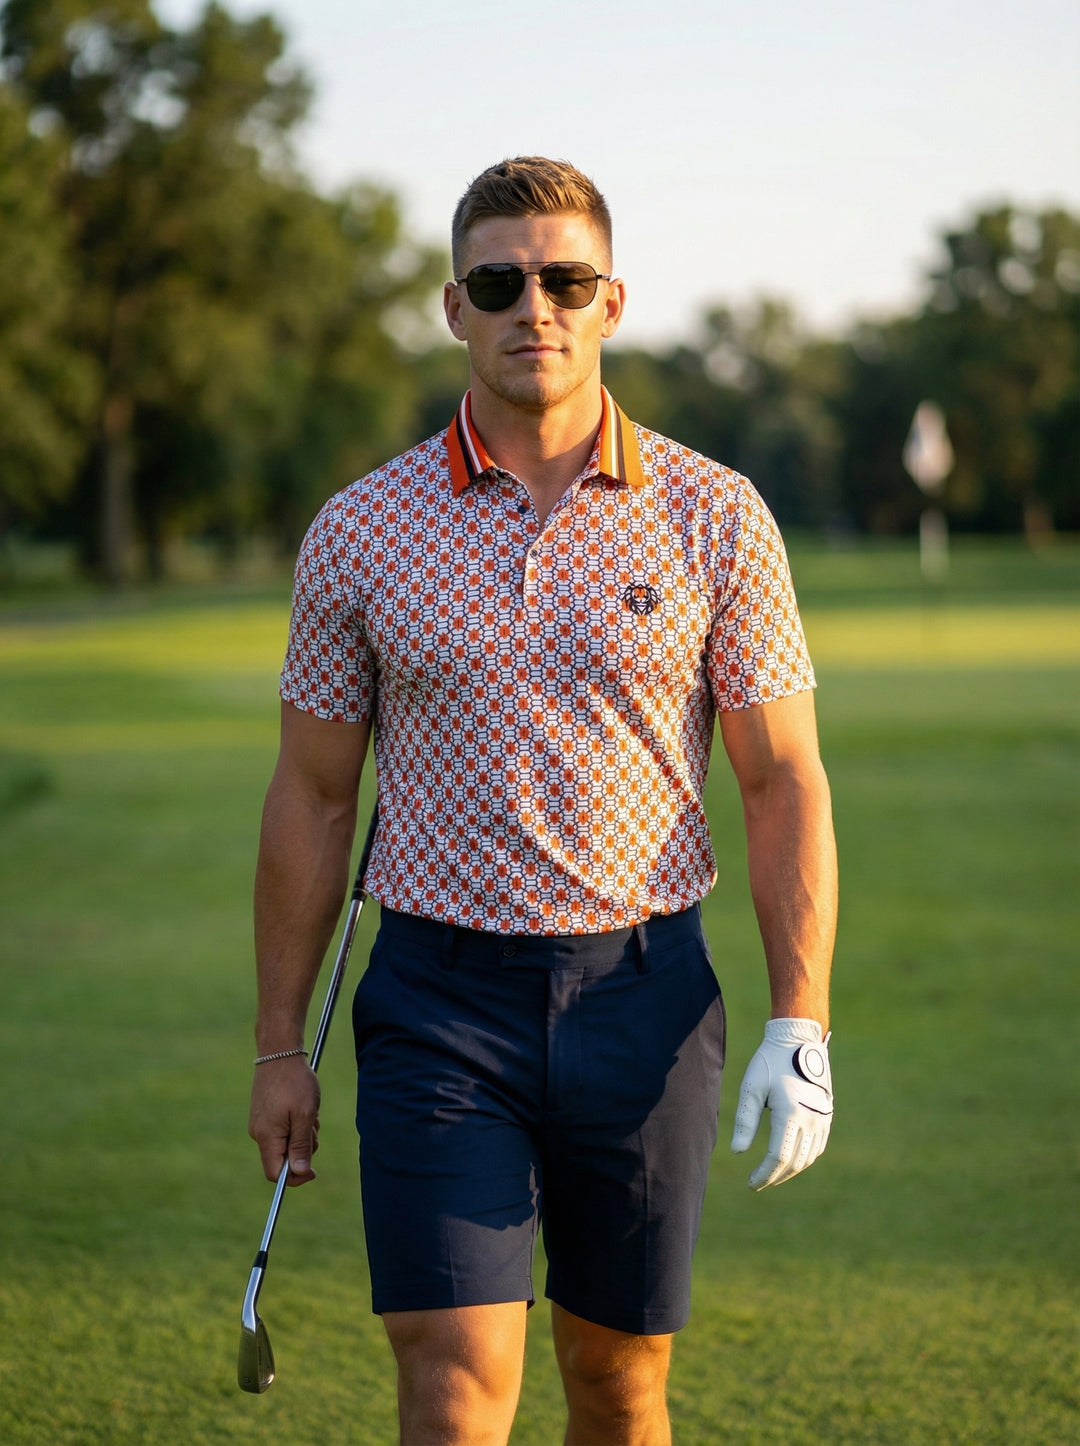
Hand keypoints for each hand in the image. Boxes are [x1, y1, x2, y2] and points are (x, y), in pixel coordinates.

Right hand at [248, 1055, 320, 1185]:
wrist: (279, 1051)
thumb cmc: (295, 1082)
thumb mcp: (305, 1115)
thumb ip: (301, 1145)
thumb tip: (300, 1173)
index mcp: (266, 1137)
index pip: (275, 1173)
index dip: (295, 1177)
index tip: (314, 1171)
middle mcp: (258, 1133)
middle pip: (282, 1159)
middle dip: (303, 1149)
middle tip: (314, 1127)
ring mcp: (260, 1122)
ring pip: (285, 1143)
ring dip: (302, 1134)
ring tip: (309, 1111)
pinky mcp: (263, 1114)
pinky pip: (282, 1129)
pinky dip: (296, 1123)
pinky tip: (302, 1105)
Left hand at [730, 1018, 832, 1189]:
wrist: (798, 1039)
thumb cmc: (770, 1062)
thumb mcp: (752, 1087)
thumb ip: (745, 1120)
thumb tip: (738, 1152)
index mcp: (790, 1113)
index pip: (778, 1158)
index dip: (764, 1174)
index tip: (751, 1183)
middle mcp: (811, 1119)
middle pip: (794, 1163)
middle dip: (775, 1177)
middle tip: (758, 1182)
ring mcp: (822, 1117)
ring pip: (808, 1158)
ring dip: (790, 1170)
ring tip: (771, 1174)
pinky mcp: (827, 1114)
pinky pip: (818, 1146)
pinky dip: (804, 1158)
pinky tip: (791, 1160)